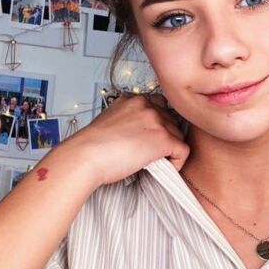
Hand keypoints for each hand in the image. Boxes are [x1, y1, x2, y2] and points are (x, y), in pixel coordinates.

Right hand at [60, 93, 188, 187]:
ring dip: (170, 150)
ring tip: (155, 162)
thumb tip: (138, 133)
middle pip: (171, 121)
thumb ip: (128, 119)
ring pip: (179, 135)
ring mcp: (156, 121)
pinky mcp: (163, 139)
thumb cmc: (91, 146)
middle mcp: (147, 106)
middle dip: (166, 137)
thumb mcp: (109, 120)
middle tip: (153, 153)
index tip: (151, 138)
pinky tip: (164, 168)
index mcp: (133, 100)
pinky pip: (183, 151)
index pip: (160, 106)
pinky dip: (177, 162)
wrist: (85, 156)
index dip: (159, 123)